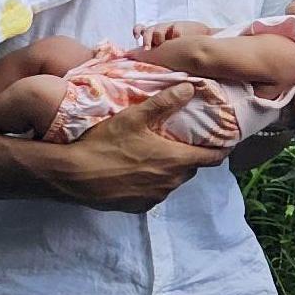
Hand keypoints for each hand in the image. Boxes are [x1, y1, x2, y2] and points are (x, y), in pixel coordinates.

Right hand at [41, 81, 231, 212]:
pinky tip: (137, 172)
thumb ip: (164, 102)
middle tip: (181, 142)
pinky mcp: (138, 207)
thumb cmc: (103, 143)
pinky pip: (154, 194)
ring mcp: (154, 198)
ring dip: (169, 170)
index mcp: (176, 160)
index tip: (223, 140)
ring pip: (172, 182)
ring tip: (155, 155)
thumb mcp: (133, 117)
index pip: (213, 157)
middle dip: (190, 156)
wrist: (70, 176)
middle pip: (191, 168)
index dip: (220, 148)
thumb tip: (190, 87)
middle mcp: (170, 183)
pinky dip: (151, 184)